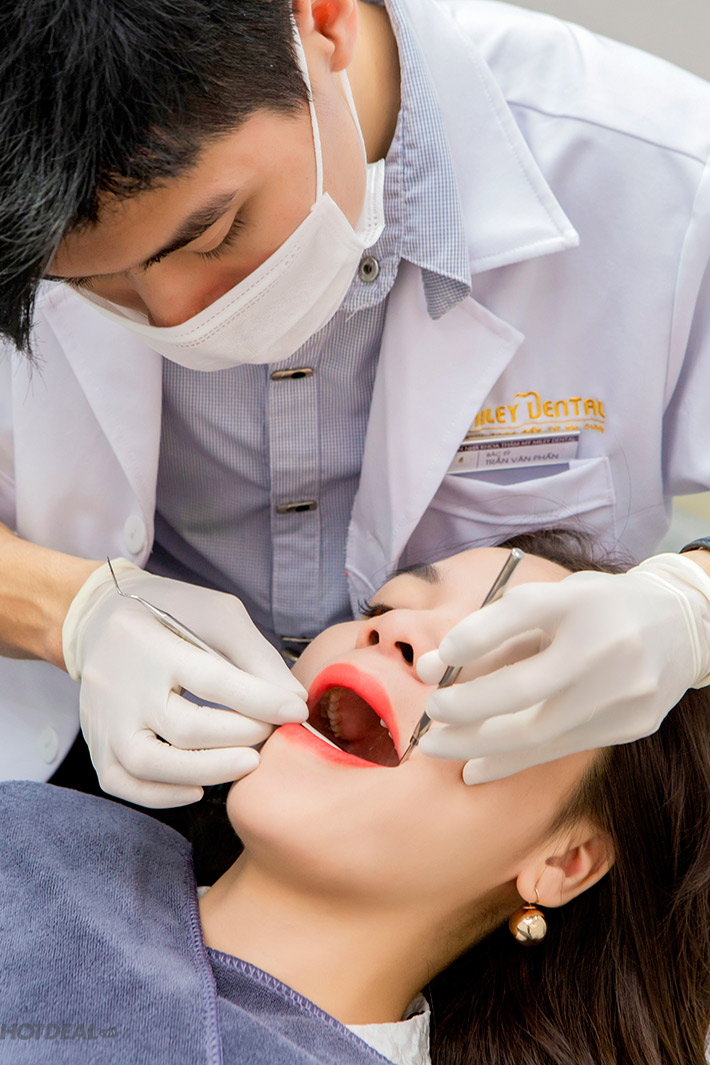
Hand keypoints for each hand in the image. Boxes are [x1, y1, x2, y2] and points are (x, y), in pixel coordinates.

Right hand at [62, 560, 306, 806]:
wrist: (98, 618)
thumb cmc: (170, 612)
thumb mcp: (217, 613)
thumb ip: (256, 655)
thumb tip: (294, 702)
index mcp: (151, 641)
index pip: (211, 680)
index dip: (260, 700)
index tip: (295, 711)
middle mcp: (120, 683)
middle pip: (183, 727)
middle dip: (240, 735)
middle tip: (270, 732)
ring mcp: (103, 717)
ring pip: (148, 763)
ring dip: (207, 770)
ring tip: (247, 762)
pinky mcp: (95, 740)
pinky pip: (120, 782)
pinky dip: (160, 795)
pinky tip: (198, 787)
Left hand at [416, 554, 709, 784]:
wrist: (682, 627)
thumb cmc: (595, 609)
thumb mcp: (550, 602)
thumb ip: (491, 633)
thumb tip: (427, 668)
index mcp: (582, 598)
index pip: (523, 612)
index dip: (474, 636)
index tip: (437, 658)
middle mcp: (608, 643)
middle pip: (524, 686)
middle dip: (465, 707)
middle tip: (430, 713)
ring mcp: (624, 690)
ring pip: (538, 732)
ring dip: (477, 744)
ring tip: (436, 746)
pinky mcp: (632, 724)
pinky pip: (560, 750)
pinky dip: (509, 761)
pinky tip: (474, 765)